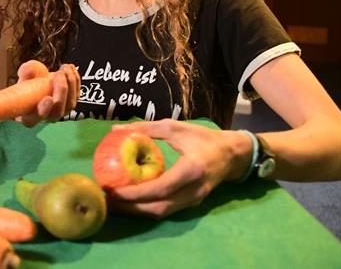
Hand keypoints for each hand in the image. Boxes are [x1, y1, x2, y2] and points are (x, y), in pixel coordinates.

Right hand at [16, 62, 79, 126]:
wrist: (38, 81)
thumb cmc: (28, 81)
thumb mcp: (23, 75)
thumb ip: (25, 73)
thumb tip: (28, 72)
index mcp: (28, 116)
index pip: (35, 119)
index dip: (43, 110)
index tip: (48, 98)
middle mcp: (46, 118)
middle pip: (57, 112)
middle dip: (61, 92)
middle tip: (59, 74)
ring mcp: (61, 112)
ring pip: (70, 104)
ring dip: (70, 84)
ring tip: (65, 67)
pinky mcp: (70, 103)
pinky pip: (76, 95)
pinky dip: (75, 80)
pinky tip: (71, 67)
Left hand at [105, 119, 251, 217]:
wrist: (233, 155)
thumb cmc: (203, 138)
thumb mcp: (176, 127)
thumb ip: (146, 128)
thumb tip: (116, 131)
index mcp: (192, 169)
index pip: (162, 188)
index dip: (136, 193)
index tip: (115, 190)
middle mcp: (194, 190)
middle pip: (158, 208)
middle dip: (130, 208)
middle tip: (107, 199)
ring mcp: (194, 200)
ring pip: (161, 213)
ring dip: (136, 211)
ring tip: (113, 203)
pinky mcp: (192, 204)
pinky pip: (166, 210)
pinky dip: (146, 208)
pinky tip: (130, 202)